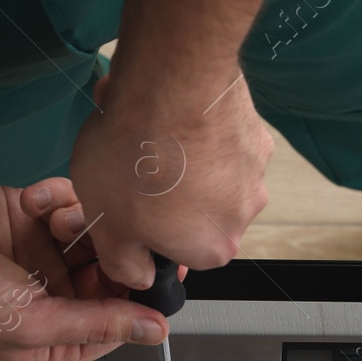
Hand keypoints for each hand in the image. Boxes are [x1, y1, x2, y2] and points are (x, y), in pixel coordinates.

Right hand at [0, 174, 169, 360]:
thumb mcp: (33, 322)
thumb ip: (98, 324)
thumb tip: (154, 332)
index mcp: (52, 342)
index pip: (118, 323)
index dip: (140, 297)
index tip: (162, 267)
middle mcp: (50, 301)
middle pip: (110, 275)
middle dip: (112, 251)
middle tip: (110, 233)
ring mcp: (40, 257)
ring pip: (93, 234)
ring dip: (82, 220)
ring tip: (57, 220)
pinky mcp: (29, 217)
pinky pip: (66, 201)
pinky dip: (56, 197)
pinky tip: (33, 202)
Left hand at [68, 70, 271, 288]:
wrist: (169, 84)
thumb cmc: (136, 157)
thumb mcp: (106, 226)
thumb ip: (124, 264)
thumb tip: (136, 276)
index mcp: (212, 249)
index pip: (181, 253)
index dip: (149, 232)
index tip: (129, 210)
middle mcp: (243, 214)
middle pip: (199, 214)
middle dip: (168, 196)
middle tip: (134, 172)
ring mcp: (254, 170)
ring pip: (211, 175)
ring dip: (182, 162)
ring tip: (146, 138)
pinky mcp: (255, 131)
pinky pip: (221, 140)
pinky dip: (198, 132)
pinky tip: (168, 115)